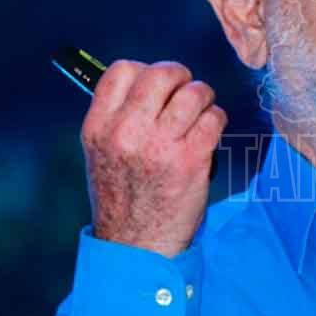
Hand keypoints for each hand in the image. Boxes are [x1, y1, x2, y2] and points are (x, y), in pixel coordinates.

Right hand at [80, 60, 226, 256]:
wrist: (136, 245)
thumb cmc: (124, 198)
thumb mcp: (103, 154)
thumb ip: (119, 119)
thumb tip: (149, 85)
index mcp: (99, 127)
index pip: (122, 71)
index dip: (145, 70)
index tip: (157, 87)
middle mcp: (126, 132)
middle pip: (162, 74)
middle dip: (181, 77)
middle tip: (186, 92)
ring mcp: (159, 145)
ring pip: (194, 93)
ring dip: (204, 98)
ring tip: (200, 113)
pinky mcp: (190, 159)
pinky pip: (214, 118)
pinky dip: (217, 120)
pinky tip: (209, 132)